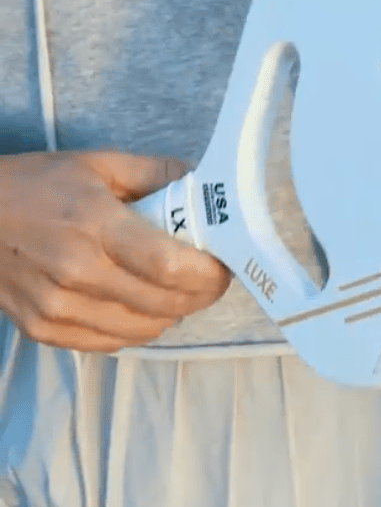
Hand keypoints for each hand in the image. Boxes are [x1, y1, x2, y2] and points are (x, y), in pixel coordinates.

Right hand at [0, 148, 231, 351]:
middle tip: (209, 277)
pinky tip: (140, 306)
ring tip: (174, 290)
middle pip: (165, 303)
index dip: (208, 273)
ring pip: (144, 329)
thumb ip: (153, 173)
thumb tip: (203, 183)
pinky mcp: (44, 330)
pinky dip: (137, 328)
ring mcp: (58, 308)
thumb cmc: (32, 186)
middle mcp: (76, 272)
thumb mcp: (94, 164)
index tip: (222, 264)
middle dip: (200, 294)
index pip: (169, 266)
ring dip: (172, 313)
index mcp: (93, 223)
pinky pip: (113, 342)